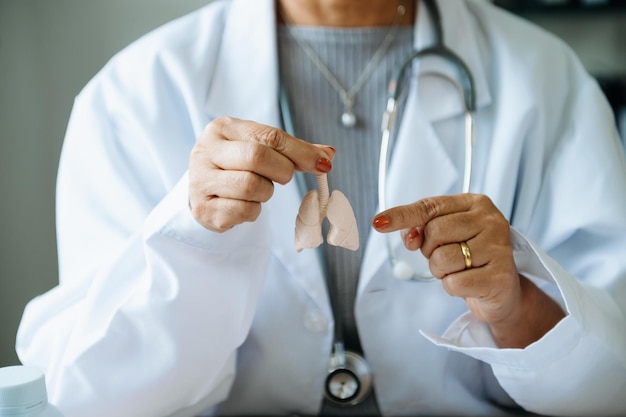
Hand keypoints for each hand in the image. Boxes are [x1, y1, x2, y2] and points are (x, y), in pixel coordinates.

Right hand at [189, 117, 334, 231]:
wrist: (203, 192)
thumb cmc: (237, 165)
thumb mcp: (260, 147)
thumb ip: (293, 150)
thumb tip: (329, 154)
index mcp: (222, 128)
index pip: (268, 136)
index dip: (301, 151)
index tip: (323, 164)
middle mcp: (205, 151)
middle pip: (257, 157)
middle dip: (282, 170)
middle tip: (284, 177)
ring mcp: (201, 181)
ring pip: (252, 186)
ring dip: (266, 192)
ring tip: (259, 189)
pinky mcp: (204, 210)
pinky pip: (245, 211)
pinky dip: (254, 211)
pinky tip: (246, 204)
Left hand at [372, 193, 563, 347]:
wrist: (501, 290)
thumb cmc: (468, 257)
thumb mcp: (443, 236)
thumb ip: (420, 228)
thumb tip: (402, 233)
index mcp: (476, 203)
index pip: (430, 206)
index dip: (402, 215)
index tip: (378, 223)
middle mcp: (492, 221)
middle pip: (434, 232)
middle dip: (429, 250)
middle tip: (445, 255)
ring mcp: (499, 248)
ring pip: (442, 259)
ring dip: (440, 271)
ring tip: (458, 270)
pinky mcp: (500, 277)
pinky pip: (454, 283)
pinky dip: (453, 287)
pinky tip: (469, 283)